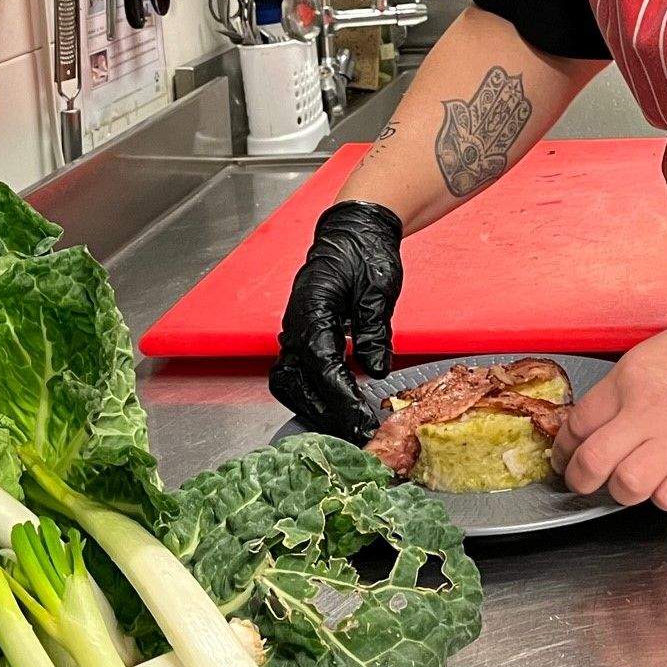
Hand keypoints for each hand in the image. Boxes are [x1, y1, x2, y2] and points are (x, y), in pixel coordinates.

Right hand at [268, 200, 403, 441]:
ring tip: (347, 426)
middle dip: (325, 413)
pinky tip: (339, 407)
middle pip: (295, 383)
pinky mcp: (301, 337)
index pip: (321, 365)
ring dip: (314, 408)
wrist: (353, 234)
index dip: (341, 398)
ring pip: (289, 384)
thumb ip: (374, 329)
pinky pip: (296, 375)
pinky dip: (313, 396)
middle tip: (358, 432)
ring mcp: (294, 331)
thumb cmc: (365, 254)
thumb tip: (376, 370)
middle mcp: (294, 324)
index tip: (362, 420)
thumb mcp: (378, 287)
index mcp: (312, 309)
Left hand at [555, 301, 666, 511]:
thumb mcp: (654, 349)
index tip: (564, 456)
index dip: (564, 447)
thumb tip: (600, 419)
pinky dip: (662, 496)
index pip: (577, 424)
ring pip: (627, 487)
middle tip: (582, 481)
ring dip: (622, 490)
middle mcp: (649, 411)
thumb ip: (625, 386)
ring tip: (628, 481)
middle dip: (579, 479)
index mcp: (630, 378)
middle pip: (592, 462)